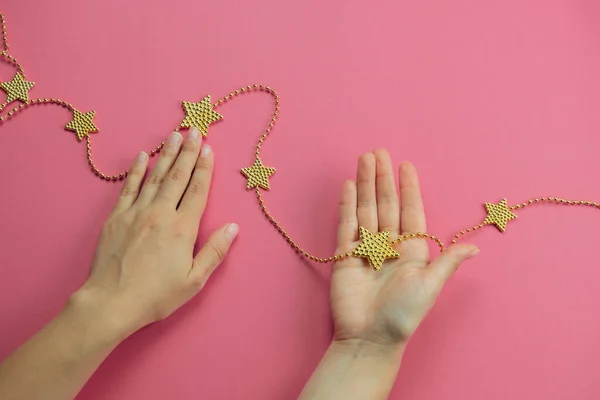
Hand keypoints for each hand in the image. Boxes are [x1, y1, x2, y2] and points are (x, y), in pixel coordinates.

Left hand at [75, 128, 238, 335]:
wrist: (111, 302)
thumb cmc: (156, 295)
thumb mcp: (194, 280)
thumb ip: (215, 251)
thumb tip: (233, 227)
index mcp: (182, 229)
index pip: (197, 191)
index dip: (204, 168)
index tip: (209, 148)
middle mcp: (160, 214)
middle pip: (178, 176)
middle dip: (188, 151)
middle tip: (195, 130)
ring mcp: (136, 213)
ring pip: (155, 177)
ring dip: (167, 154)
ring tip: (174, 135)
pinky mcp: (116, 218)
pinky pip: (129, 188)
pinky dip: (137, 171)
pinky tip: (143, 156)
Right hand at [330, 149, 477, 350]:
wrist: (369, 337)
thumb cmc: (403, 314)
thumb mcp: (430, 286)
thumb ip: (448, 262)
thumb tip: (475, 248)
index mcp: (412, 250)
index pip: (411, 211)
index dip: (409, 188)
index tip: (407, 165)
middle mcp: (389, 245)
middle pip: (385, 204)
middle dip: (382, 178)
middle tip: (380, 152)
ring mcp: (366, 249)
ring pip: (366, 209)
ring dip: (364, 184)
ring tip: (364, 159)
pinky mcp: (345, 255)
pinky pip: (346, 225)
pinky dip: (347, 205)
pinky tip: (348, 185)